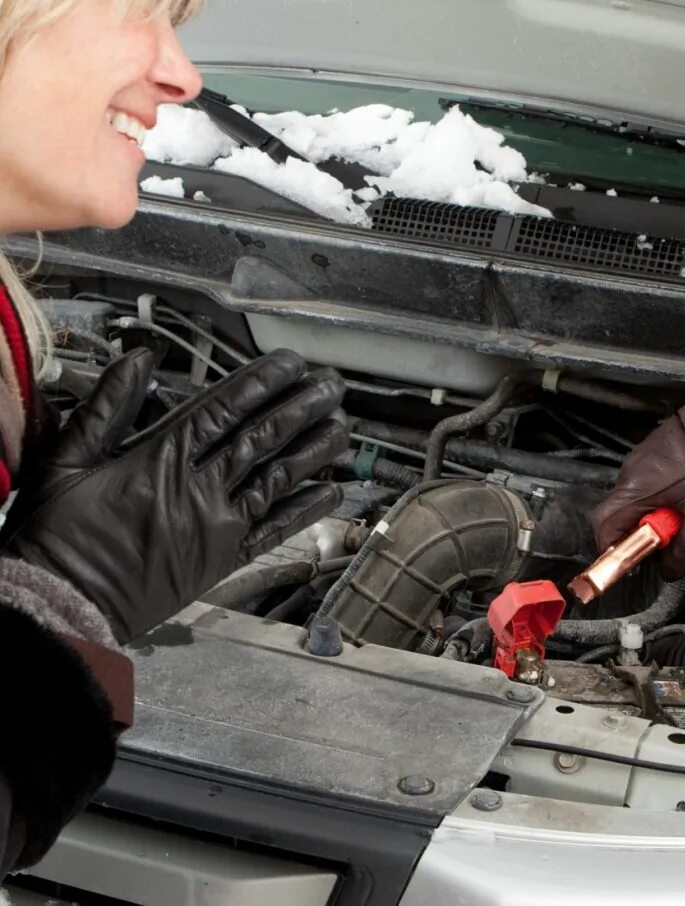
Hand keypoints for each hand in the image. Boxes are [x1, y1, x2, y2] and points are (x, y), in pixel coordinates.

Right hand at [9, 347, 347, 642]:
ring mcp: (216, 526)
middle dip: (303, 407)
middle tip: (333, 386)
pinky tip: (332, 491)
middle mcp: (198, 489)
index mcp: (161, 458)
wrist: (59, 609)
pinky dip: (305, 509)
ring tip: (343, 427)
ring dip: (315, 450)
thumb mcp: (66, 461)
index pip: (227, 408)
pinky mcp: (222, 561)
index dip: (266, 382)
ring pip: (278, 478)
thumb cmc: (56, 539)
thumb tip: (139, 358)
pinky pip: (274, 531)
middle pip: (263, 437)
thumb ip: (107, 406)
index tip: (293, 363)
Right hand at [590, 372, 684, 579]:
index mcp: (634, 489)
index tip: (636, 560)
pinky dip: (664, 495)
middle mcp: (630, 471)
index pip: (604, 527)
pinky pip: (650, 480)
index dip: (615, 550)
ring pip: (637, 497)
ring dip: (656, 512)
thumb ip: (683, 553)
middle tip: (673, 536)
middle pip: (621, 514)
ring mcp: (642, 456)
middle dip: (643, 532)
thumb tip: (668, 571)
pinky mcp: (655, 448)